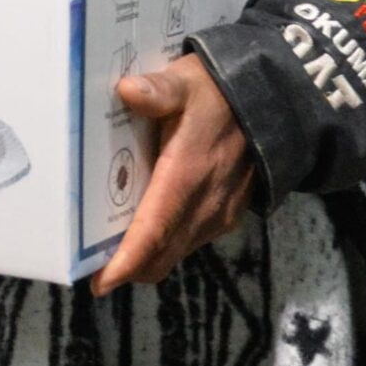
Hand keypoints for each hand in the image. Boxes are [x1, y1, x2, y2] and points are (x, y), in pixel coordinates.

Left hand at [90, 55, 253, 296]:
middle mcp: (204, 205)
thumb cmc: (221, 92)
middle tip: (91, 265)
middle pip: (160, 255)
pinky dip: (166, 243)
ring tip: (110, 246)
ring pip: (175, 251)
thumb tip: (127, 90)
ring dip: (146, 256)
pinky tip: (146, 224)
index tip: (100, 283)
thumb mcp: (186, 82)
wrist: (274, 102)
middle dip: (127, 268)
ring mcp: (219, 214)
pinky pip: (190, 241)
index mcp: (187, 176)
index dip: (127, 261)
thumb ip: (158, 89)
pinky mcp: (227, 215)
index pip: (154, 231)